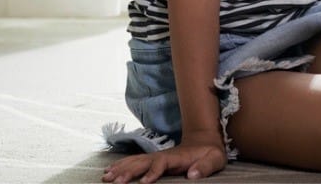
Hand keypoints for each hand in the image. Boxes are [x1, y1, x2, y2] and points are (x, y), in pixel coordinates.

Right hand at [102, 134, 225, 182]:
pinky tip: (109, 171)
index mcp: (177, 157)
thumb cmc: (211, 154)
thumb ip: (205, 167)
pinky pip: (134, 162)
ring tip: (106, 177)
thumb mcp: (214, 160)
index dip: (153, 172)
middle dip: (128, 171)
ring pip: (136, 161)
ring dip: (121, 168)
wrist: (206, 141)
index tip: (145, 183)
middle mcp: (164, 156)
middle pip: (143, 162)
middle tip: (114, 181)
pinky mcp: (153, 160)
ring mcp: (157, 156)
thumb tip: (192, 175)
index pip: (162, 163)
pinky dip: (121, 165)